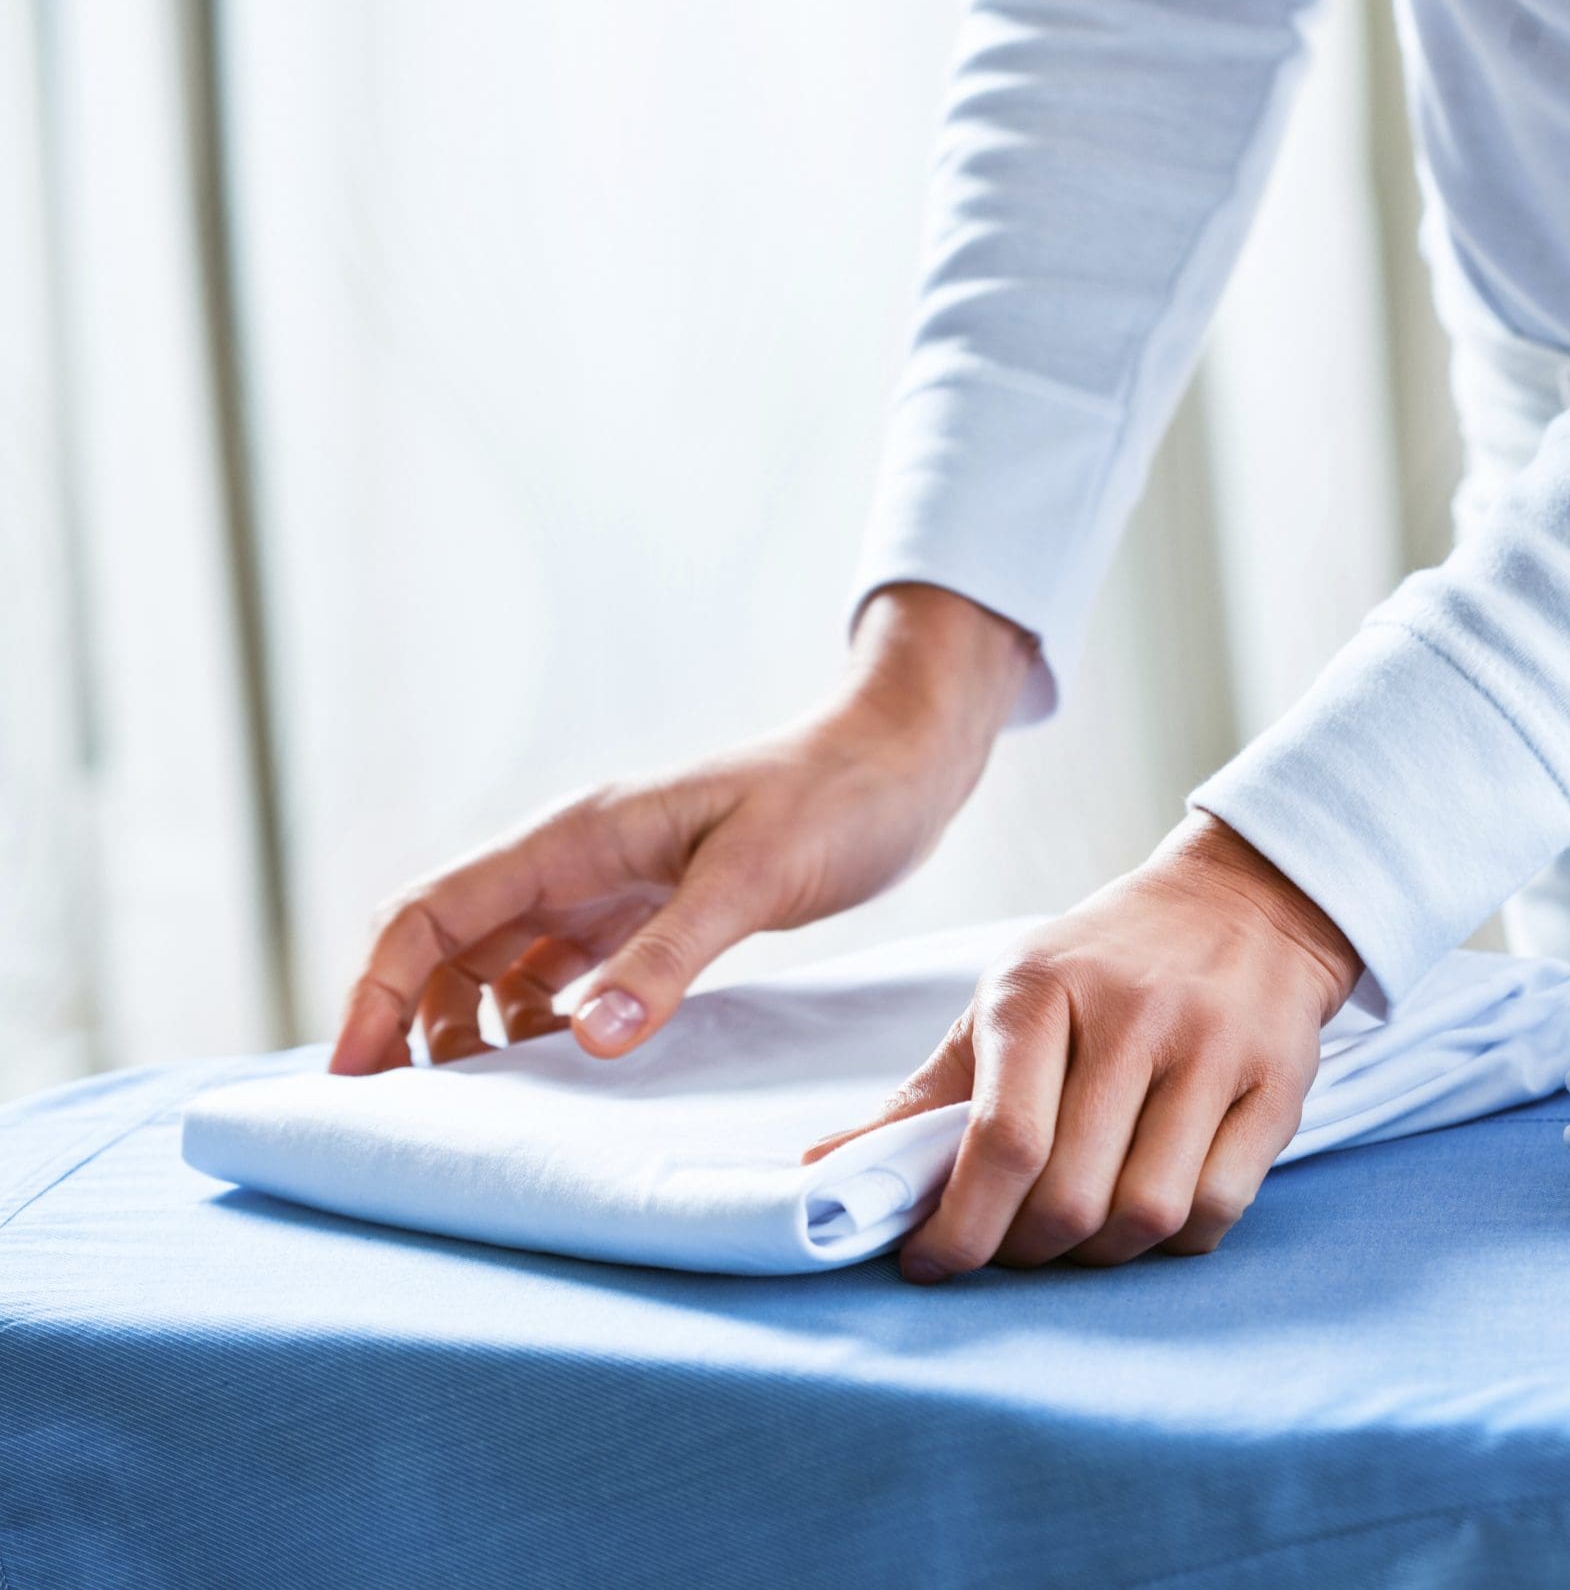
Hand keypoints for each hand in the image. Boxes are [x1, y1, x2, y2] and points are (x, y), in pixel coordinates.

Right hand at [328, 584, 1034, 1073]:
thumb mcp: (753, 880)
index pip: (431, 913)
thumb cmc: (834, 800)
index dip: (377, 993)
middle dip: (413, 1024)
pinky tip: (566, 1071)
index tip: (354, 1078)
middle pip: (448, 945)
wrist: (902, 762)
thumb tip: (584, 1042)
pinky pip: (567, 971)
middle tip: (409, 1119)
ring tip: (484, 1111)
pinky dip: (547, 1023)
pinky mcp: (656, 909)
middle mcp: (576, 858)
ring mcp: (613, 883)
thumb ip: (669, 958)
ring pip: (503, 963)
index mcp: (575, 837)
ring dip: (478, 1029)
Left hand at [804, 810, 1361, 1278]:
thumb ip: (925, 1096)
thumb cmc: (1104, 965)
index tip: (933, 1262)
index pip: (1003, 1140)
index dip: (961, 1227)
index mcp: (1041, 989)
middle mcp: (1133, 1013)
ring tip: (1080, 1234)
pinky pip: (1220, 1208)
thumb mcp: (1009, 1000)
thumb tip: (820, 1171)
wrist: (1245, 900)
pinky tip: (1148, 1219)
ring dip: (1101, 1254)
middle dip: (1027, 1249)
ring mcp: (1213, 1048)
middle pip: (1072, 1194)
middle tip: (1011, 1247)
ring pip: (1149, 1212)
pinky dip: (1175, 1241)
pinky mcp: (1278, 1083)